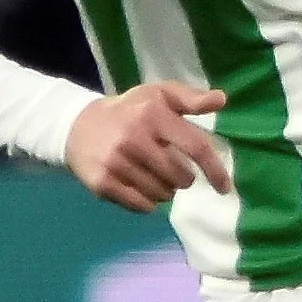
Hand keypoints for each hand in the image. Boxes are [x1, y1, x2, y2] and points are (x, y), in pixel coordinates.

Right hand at [67, 81, 233, 211]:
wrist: (76, 125)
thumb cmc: (129, 111)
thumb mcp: (158, 95)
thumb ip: (191, 98)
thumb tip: (221, 99)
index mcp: (153, 114)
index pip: (195, 147)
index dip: (214, 170)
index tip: (224, 187)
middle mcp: (133, 138)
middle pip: (180, 177)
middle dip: (183, 178)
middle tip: (172, 169)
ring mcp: (115, 162)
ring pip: (162, 194)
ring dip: (165, 190)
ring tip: (153, 174)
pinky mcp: (102, 182)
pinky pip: (141, 205)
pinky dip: (147, 201)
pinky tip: (140, 186)